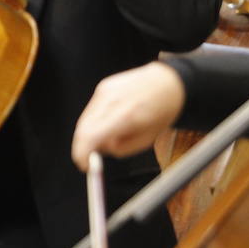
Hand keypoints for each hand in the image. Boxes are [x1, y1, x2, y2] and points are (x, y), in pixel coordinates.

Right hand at [71, 62, 185, 170]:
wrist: (167, 82)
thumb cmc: (162, 112)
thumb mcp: (148, 138)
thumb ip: (122, 148)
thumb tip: (101, 150)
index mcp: (126, 116)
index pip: (92, 135)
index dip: (83, 153)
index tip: (84, 165)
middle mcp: (111, 101)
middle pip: (83, 129)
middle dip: (81, 147)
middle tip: (86, 159)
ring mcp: (105, 92)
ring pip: (85, 119)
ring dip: (87, 135)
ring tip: (102, 141)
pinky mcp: (103, 87)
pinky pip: (91, 110)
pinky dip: (93, 122)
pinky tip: (106, 125)